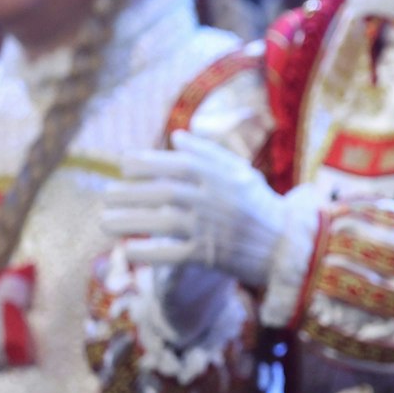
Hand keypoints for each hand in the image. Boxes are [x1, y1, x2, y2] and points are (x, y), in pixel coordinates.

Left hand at [101, 131, 287, 288]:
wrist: (288, 246)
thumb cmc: (262, 206)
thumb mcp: (241, 173)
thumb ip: (209, 154)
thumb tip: (176, 136)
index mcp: (223, 177)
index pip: (180, 164)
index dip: (150, 162)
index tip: (124, 164)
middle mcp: (216, 200)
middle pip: (166, 193)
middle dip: (132, 193)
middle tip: (106, 194)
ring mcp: (213, 228)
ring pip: (164, 222)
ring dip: (131, 221)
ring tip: (105, 222)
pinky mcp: (210, 256)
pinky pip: (173, 254)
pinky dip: (150, 252)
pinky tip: (127, 252)